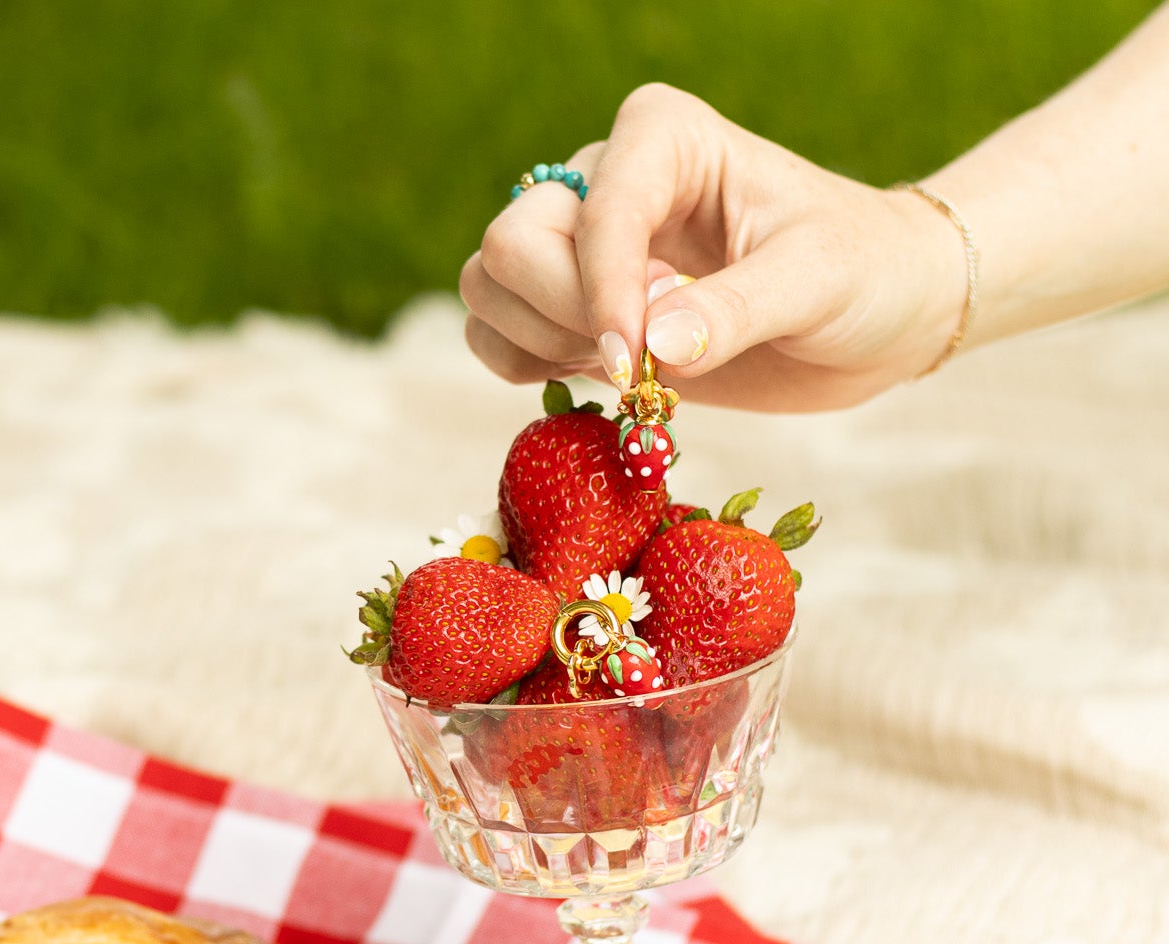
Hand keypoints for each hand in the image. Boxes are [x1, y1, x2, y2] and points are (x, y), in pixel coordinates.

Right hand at [459, 84, 966, 412]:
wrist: (878, 311)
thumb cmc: (862, 272)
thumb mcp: (818, 283)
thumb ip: (735, 313)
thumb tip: (652, 350)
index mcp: (663, 139)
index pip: (593, 211)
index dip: (603, 293)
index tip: (640, 365)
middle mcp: (604, 178)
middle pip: (512, 245)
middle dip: (563, 316)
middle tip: (640, 361)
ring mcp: (579, 242)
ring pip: (489, 288)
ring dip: (541, 343)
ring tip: (630, 367)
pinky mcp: (570, 303)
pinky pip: (494, 334)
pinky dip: (526, 367)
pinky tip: (603, 379)